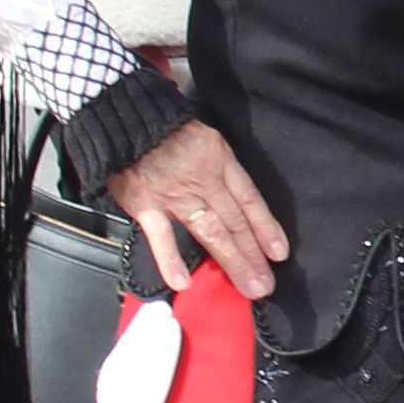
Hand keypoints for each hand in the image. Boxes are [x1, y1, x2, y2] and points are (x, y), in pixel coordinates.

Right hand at [106, 120, 290, 291]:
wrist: (125, 115)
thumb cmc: (164, 126)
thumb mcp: (206, 139)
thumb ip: (219, 168)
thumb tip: (232, 201)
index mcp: (220, 162)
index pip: (250, 200)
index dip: (266, 228)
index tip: (278, 253)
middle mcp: (203, 181)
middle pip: (235, 223)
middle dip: (253, 256)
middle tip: (266, 285)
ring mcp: (175, 195)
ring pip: (211, 233)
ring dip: (232, 262)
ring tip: (247, 286)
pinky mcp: (145, 204)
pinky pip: (160, 236)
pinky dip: (170, 260)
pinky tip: (183, 283)